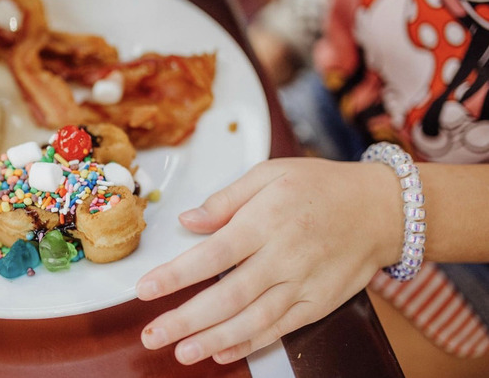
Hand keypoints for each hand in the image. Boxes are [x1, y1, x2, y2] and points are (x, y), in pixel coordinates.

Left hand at [136, 158, 401, 364]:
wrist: (382, 209)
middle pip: (227, 296)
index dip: (176, 275)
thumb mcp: (270, 173)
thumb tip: (188, 220)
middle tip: (152, 335)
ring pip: (253, 320)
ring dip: (214, 340)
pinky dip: (250, 344)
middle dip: (185, 319)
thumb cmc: (320, 186)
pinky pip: (281, 329)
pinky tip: (221, 352)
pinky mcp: (319, 303)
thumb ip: (226, 199)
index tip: (144, 289)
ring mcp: (303, 284)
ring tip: (181, 352)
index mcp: (265, 221)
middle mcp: (283, 257)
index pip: (212, 255)